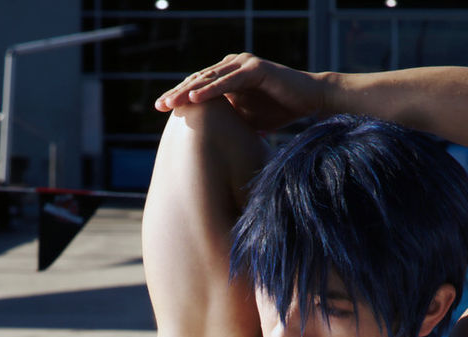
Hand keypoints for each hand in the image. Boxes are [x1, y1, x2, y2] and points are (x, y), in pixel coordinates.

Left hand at [155, 53, 325, 130]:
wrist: (309, 100)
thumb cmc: (278, 110)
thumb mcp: (245, 118)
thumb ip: (227, 119)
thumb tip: (210, 141)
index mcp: (228, 75)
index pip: (199, 85)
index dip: (180, 96)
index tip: (161, 110)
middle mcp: (233, 65)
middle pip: (199, 79)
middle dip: (178, 93)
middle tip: (158, 106)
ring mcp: (243, 64)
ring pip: (210, 79)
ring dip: (189, 91)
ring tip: (172, 103)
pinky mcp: (255, 69)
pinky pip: (228, 81)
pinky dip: (211, 90)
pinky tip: (195, 98)